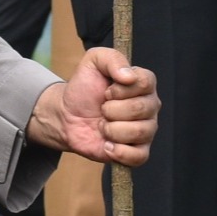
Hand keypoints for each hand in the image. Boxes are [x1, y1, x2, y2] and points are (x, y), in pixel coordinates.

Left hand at [27, 48, 157, 167]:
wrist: (67, 116)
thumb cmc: (84, 88)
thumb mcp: (93, 62)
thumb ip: (111, 58)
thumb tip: (128, 76)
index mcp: (143, 84)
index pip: (146, 83)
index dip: (121, 89)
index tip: (106, 91)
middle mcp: (149, 106)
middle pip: (141, 109)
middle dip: (112, 110)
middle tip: (101, 109)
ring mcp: (146, 130)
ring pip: (140, 132)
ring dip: (112, 130)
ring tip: (102, 126)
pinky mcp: (137, 152)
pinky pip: (139, 156)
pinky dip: (119, 152)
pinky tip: (106, 144)